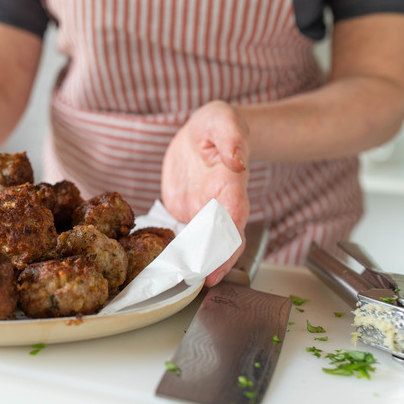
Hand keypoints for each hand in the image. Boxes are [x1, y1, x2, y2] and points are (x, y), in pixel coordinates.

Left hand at [161, 100, 249, 285]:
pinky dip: (178, 254)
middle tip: (203, 282)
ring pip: (204, 245)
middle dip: (216, 262)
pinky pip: (183, 238)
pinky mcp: (185, 214)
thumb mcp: (222, 121)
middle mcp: (219, 205)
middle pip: (223, 240)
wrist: (201, 134)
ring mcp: (202, 213)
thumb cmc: (216, 125)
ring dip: (197, 264)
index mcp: (231, 185)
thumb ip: (231, 138)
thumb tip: (237, 159)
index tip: (220, 262)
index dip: (228, 243)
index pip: (234, 218)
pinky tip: (166, 268)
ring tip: (185, 282)